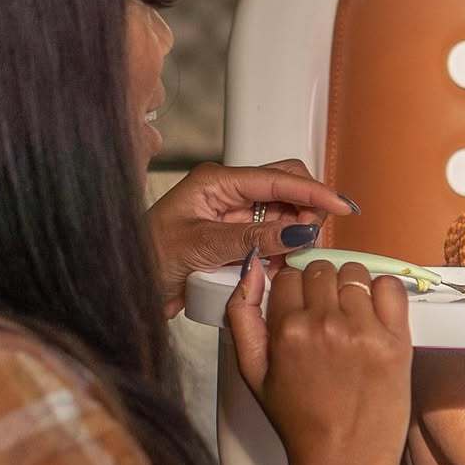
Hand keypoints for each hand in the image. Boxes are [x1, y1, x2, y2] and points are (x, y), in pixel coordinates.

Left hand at [147, 158, 358, 316]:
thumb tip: (298, 231)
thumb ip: (252, 239)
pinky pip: (269, 240)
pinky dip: (281, 250)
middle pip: (285, 188)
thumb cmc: (145, 259)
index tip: (341, 206)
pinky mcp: (233, 241)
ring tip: (292, 257)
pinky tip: (279, 265)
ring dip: (294, 233)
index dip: (313, 192)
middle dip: (306, 210)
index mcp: (216, 182)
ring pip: (282, 216)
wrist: (123, 285)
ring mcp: (231, 217)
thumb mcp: (202, 247)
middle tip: (311, 240)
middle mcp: (227, 194)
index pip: (277, 178)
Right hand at [225, 256, 411, 464]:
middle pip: (322, 269)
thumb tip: (251, 269)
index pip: (289, 276)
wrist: (343, 462)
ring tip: (353, 319)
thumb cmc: (299, 423)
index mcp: (286, 330)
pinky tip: (376, 317)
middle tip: (328, 315)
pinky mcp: (395, 341)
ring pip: (355, 273)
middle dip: (322, 287)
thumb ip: (242, 317)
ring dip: (352, 288)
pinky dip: (383, 293)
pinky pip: (390, 287)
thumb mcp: (253, 374)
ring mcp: (363, 330)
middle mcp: (324, 323)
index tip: (304, 307)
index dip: (295, 291)